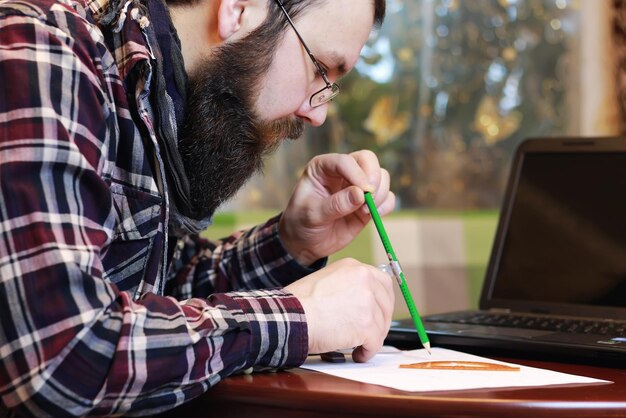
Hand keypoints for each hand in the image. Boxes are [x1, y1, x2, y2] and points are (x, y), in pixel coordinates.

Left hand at [279, 150, 394, 265]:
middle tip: (370, 198)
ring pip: (381, 176)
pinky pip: (387, 197)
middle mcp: (342, 172)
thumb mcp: (312, 215)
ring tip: (365, 212)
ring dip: (380, 193)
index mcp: (323, 167)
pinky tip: (374, 215)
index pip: (345, 161)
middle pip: (368, 160)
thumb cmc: (301, 223)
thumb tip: (360, 194)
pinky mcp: (368, 202)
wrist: (306, 243)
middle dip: (373, 178)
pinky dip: (386, 205)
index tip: (363, 192)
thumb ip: (335, 205)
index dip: (357, 174)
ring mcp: (357, 186)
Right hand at [285, 258, 394, 361]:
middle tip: (371, 333)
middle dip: (380, 321)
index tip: (378, 312)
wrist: (292, 317)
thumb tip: (359, 302)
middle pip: (386, 304)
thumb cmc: (299, 303)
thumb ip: (347, 286)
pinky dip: (367, 352)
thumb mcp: (326, 280)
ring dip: (371, 338)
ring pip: (381, 325)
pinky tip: (358, 354)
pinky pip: (375, 343)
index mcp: (354, 267)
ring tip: (358, 346)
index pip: (383, 282)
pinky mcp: (368, 324)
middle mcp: (365, 280)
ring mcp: (368, 302)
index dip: (382, 301)